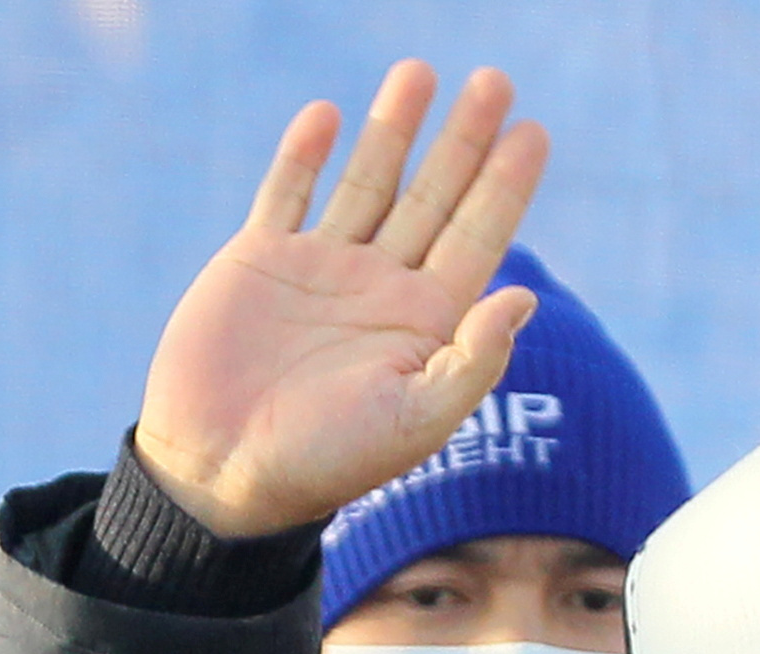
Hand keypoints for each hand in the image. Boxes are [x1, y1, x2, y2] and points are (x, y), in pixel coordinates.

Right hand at [134, 60, 550, 537]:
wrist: (225, 474)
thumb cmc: (329, 461)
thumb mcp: (418, 421)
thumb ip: (474, 361)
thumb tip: (525, 297)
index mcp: (426, 322)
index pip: (479, 237)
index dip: (506, 184)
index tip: (534, 131)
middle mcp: (381, 287)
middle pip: (434, 196)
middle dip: (464, 140)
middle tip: (497, 80)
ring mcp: (321, 270)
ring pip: (368, 182)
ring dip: (393, 129)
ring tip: (420, 73)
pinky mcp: (258, 262)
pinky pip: (287, 195)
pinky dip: (306, 156)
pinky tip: (329, 115)